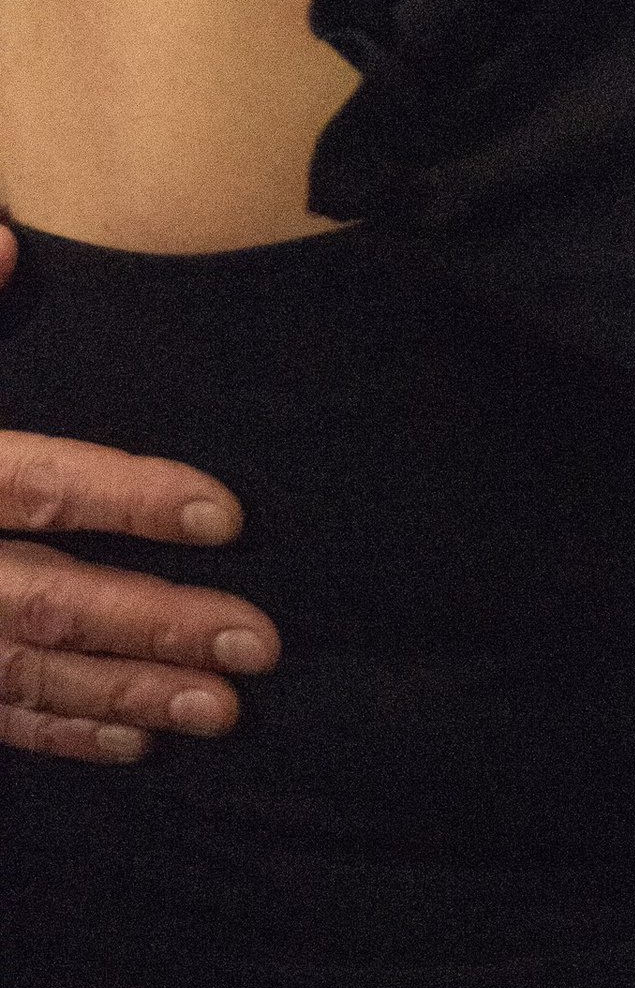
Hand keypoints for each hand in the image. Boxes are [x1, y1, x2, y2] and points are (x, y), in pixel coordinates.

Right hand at [0, 232, 279, 761]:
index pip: (38, 486)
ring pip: (24, 674)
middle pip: (44, 599)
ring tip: (220, 709)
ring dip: (123, 696)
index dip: (129, 499)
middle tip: (257, 642)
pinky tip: (135, 744)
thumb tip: (5, 243)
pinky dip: (60, 734)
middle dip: (152, 626)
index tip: (224, 513)